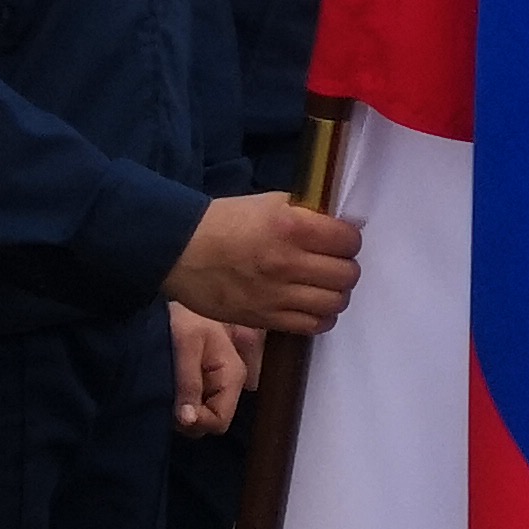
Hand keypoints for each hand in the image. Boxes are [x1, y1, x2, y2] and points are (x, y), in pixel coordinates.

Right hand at [165, 193, 361, 334]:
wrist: (179, 250)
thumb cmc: (224, 222)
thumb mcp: (269, 203)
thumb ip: (305, 215)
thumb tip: (335, 226)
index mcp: (292, 228)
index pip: (348, 241)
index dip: (349, 241)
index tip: (340, 241)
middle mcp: (289, 263)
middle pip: (347, 275)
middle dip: (345, 267)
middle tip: (332, 264)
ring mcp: (277, 295)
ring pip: (335, 303)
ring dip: (335, 294)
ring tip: (324, 287)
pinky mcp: (265, 319)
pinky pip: (312, 325)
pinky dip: (321, 317)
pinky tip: (313, 306)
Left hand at [169, 306, 256, 434]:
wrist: (181, 288)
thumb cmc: (185, 313)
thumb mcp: (186, 345)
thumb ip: (189, 383)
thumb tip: (189, 420)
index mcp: (233, 375)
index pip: (220, 421)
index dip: (197, 422)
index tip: (173, 412)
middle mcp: (232, 382)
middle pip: (212, 418)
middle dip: (189, 416)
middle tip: (167, 399)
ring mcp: (220, 380)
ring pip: (204, 411)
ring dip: (184, 407)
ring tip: (167, 388)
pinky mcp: (208, 376)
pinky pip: (199, 399)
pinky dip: (183, 399)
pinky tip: (171, 385)